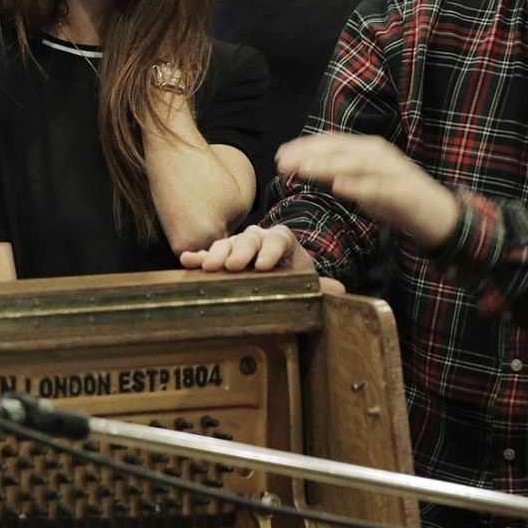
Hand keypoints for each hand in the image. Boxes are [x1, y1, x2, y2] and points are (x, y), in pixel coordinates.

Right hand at [180, 223, 341, 291]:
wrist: (277, 276)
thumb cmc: (292, 278)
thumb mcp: (307, 281)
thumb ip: (321, 286)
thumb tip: (340, 289)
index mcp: (282, 241)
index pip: (277, 239)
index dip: (271, 250)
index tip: (265, 265)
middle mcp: (259, 238)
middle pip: (249, 239)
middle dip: (241, 252)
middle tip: (235, 266)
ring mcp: (237, 246)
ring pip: (227, 244)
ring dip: (217, 254)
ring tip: (210, 267)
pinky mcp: (221, 258)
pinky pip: (208, 254)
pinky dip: (197, 257)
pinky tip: (187, 260)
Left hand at [275, 134, 458, 247]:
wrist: (440, 217)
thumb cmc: (397, 201)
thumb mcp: (362, 185)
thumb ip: (337, 175)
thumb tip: (303, 168)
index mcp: (369, 150)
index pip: (332, 143)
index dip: (305, 147)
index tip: (280, 154)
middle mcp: (381, 155)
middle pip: (340, 150)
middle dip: (310, 154)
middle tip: (283, 161)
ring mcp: (393, 172)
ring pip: (357, 164)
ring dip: (329, 165)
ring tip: (304, 169)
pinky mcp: (404, 192)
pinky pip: (379, 188)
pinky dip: (359, 186)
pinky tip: (339, 187)